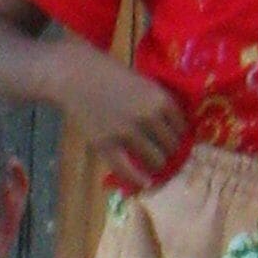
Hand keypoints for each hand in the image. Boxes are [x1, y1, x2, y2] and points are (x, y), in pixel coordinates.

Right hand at [62, 51, 188, 189]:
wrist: (75, 75)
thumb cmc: (109, 73)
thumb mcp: (143, 82)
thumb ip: (158, 102)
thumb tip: (174, 125)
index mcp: (161, 99)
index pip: (182, 127)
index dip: (181, 135)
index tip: (178, 140)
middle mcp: (149, 117)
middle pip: (172, 146)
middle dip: (171, 152)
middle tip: (165, 154)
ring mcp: (128, 133)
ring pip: (155, 160)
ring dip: (157, 165)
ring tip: (154, 164)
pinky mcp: (107, 145)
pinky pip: (127, 171)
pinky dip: (138, 180)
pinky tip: (145, 184)